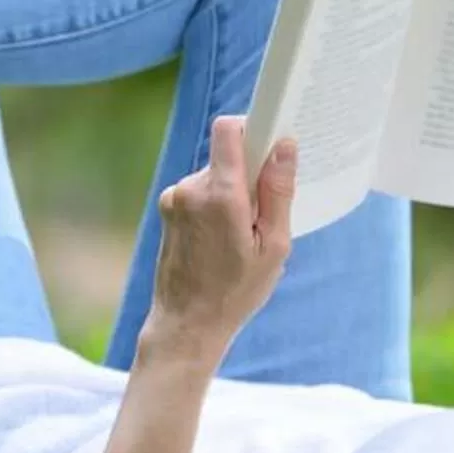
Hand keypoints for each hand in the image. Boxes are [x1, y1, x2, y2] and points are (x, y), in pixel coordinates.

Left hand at [142, 115, 297, 361]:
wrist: (186, 324)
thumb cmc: (235, 292)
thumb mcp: (272, 246)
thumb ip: (277, 192)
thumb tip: (284, 147)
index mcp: (220, 195)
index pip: (228, 130)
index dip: (251, 128)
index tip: (270, 146)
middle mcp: (190, 189)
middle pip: (227, 156)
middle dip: (249, 176)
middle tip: (261, 217)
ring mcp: (175, 199)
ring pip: (215, 176)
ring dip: (232, 195)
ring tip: (240, 236)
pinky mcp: (168, 210)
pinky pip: (201, 193)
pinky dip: (216, 206)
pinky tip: (222, 241)